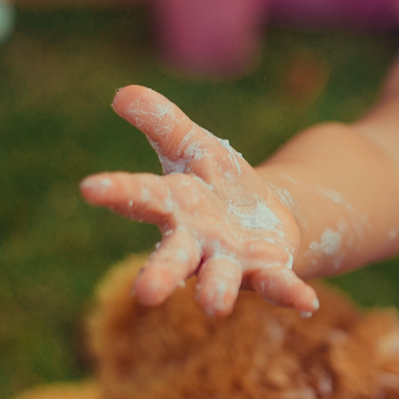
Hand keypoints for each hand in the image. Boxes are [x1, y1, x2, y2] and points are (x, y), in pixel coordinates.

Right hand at [80, 86, 318, 316]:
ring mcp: (230, 262)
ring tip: (215, 305)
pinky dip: (291, 294)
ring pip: (220, 279)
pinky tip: (308, 302)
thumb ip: (163, 123)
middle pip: (173, 258)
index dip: (116, 191)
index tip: (90, 187)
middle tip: (146, 293)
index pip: (140, 196)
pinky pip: (279, 284)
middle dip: (161, 274)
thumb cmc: (216, 183)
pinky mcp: (267, 272)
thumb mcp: (194, 146)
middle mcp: (195, 243)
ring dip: (217, 291)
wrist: (264, 217)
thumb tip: (123, 92)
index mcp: (173, 206)